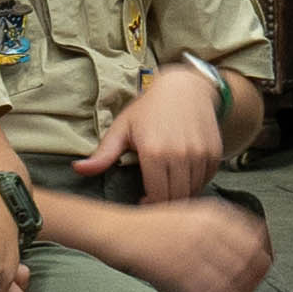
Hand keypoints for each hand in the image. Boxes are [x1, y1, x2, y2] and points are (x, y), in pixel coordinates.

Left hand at [101, 61, 229, 201]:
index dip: (148, 204)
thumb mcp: (122, 128)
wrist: (186, 87)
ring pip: (192, 191)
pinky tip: (183, 174)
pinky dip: (196, 182)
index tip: (142, 201)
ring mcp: (200, 154)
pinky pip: (206, 180)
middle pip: (176, 197)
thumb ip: (103, 155)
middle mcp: (180, 155)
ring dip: (181, 194)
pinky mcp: (214, 153)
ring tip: (169, 185)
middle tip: (155, 197)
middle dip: (164, 202)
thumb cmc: (150, 109)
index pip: (156, 196)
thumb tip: (78, 169)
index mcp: (154, 152)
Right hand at [103, 189, 274, 291]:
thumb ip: (217, 226)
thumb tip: (247, 248)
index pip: (255, 237)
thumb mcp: (190, 214)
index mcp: (213, 213)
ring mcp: (192, 248)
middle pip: (249, 260)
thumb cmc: (152, 226)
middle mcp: (207, 228)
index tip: (259, 273)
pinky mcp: (177, 268)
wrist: (116, 230)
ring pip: (231, 279)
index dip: (262, 259)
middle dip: (252, 282)